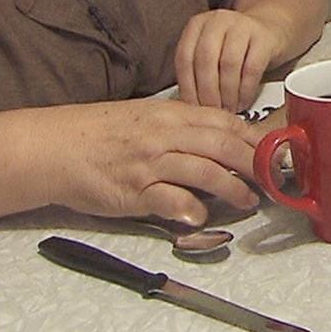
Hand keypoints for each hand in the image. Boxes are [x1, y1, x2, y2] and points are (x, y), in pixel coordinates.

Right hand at [51, 98, 263, 227]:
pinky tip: (202, 217)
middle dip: (254, 162)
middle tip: (274, 178)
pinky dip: (189, 208)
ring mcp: (150, 163)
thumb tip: (215, 142)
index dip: (253, 137)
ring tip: (248, 202)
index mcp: (169, 114)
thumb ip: (179, 128)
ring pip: (204, 171)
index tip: (275, 150)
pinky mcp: (133, 190)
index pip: (223, 121)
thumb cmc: (99, 134)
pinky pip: (169, 199)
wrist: (55, 146)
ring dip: (232, 188)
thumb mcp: (144, 118)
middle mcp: (164, 135)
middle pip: (222, 144)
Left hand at [175, 9, 282, 110]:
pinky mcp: (264, 37)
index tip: (192, 108)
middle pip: (205, 60)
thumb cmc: (235, 49)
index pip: (184, 57)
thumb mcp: (211, 52)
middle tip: (211, 111)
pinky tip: (243, 101)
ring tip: (228, 109)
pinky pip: (251, 68)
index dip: (187, 87)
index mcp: (197, 25)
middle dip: (207, 92)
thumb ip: (197, 71)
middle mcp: (218, 20)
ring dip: (227, 93)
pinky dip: (245, 90)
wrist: (269, 31)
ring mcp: (242, 25)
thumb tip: (187, 106)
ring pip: (228, 64)